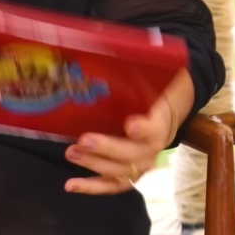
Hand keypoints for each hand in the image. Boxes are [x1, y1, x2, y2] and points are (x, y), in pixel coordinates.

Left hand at [66, 75, 184, 194]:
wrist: (163, 121)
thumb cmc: (149, 100)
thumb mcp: (149, 85)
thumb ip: (136, 73)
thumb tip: (110, 47)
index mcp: (159, 125)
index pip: (154, 128)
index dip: (143, 128)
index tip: (131, 124)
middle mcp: (151, 150)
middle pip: (131, 154)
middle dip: (106, 147)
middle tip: (84, 139)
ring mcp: (139, 166)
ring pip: (118, 171)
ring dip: (93, 163)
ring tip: (71, 152)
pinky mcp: (127, 177)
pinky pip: (110, 186)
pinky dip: (90, 187)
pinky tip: (70, 185)